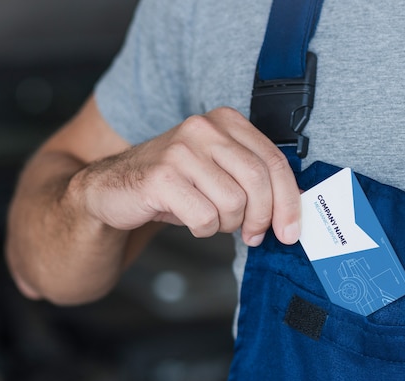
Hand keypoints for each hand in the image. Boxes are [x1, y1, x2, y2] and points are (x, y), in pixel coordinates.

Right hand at [76, 107, 301, 246]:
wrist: (114, 188)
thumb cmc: (174, 185)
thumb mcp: (218, 173)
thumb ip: (253, 182)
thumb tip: (290, 214)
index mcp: (226, 122)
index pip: (274, 161)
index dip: (288, 201)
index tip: (291, 231)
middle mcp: (204, 128)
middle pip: (258, 180)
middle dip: (262, 218)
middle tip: (254, 236)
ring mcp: (181, 150)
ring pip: (232, 202)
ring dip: (226, 224)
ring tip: (209, 219)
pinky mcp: (162, 177)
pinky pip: (204, 217)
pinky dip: (203, 229)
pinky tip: (190, 220)